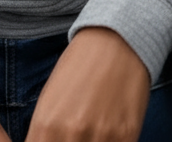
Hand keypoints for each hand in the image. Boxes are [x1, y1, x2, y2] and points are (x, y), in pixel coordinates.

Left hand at [25, 27, 150, 141]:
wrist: (115, 40)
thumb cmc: (79, 68)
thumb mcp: (50, 101)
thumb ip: (45, 135)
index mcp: (46, 125)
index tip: (56, 140)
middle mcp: (71, 133)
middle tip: (75, 135)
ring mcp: (100, 135)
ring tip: (94, 131)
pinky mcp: (126, 135)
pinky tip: (109, 132)